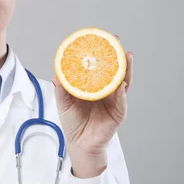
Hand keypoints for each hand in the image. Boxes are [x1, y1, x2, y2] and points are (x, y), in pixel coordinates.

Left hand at [52, 44, 133, 177]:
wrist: (79, 144)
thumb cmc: (73, 123)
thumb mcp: (64, 103)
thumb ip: (62, 89)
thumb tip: (56, 73)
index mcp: (94, 86)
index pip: (100, 67)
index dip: (101, 54)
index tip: (100, 39)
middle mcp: (106, 91)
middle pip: (114, 70)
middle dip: (117, 55)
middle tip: (116, 41)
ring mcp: (115, 101)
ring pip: (123, 82)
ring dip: (126, 70)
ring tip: (127, 57)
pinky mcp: (118, 114)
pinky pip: (122, 102)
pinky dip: (122, 93)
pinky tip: (122, 85)